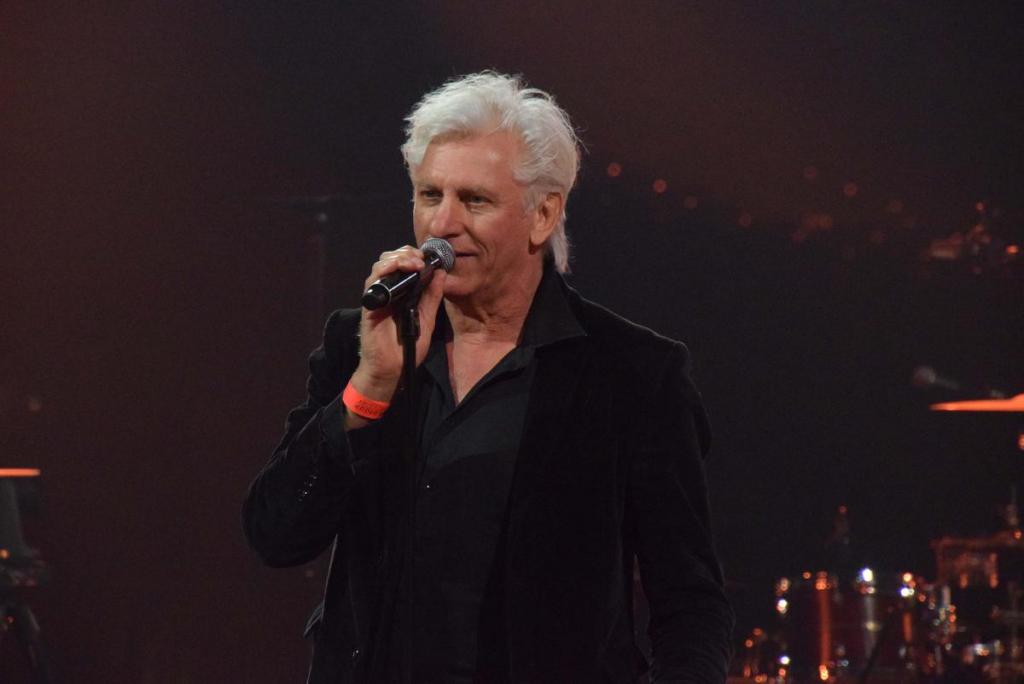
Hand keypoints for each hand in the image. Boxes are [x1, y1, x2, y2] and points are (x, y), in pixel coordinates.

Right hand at [348, 245, 446, 405]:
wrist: (392, 368)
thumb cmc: (408, 347)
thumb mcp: (427, 318)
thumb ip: (432, 297)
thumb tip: (441, 272)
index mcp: (402, 292)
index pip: (405, 264)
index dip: (414, 256)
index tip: (429, 258)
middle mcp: (389, 291)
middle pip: (392, 259)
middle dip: (406, 253)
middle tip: (420, 259)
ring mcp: (378, 297)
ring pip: (381, 265)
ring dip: (397, 258)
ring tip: (413, 263)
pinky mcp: (370, 305)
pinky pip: (373, 282)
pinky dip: (384, 271)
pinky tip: (397, 269)